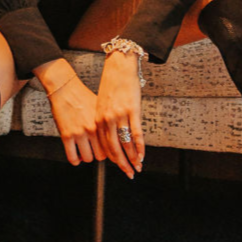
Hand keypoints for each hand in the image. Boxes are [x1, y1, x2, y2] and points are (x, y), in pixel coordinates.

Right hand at [35, 59, 104, 166]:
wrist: (65, 89)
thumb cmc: (82, 97)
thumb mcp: (100, 109)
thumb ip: (106, 123)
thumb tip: (114, 135)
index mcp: (102, 123)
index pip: (112, 145)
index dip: (112, 152)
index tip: (111, 155)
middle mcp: (92, 129)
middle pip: (101, 155)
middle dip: (98, 155)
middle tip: (95, 151)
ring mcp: (79, 133)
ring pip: (88, 158)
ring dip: (86, 157)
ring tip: (84, 151)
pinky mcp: (66, 136)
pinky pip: (72, 157)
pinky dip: (75, 160)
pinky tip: (75, 156)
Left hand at [96, 52, 144, 178]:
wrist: (119, 67)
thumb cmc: (112, 85)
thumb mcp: (102, 104)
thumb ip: (105, 120)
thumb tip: (111, 135)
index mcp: (99, 119)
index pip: (105, 145)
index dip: (113, 158)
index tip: (120, 166)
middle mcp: (107, 120)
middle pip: (114, 148)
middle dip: (123, 164)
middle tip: (129, 174)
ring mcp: (120, 116)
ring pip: (126, 144)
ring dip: (133, 159)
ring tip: (138, 168)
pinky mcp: (132, 111)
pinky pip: (136, 134)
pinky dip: (140, 147)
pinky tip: (142, 156)